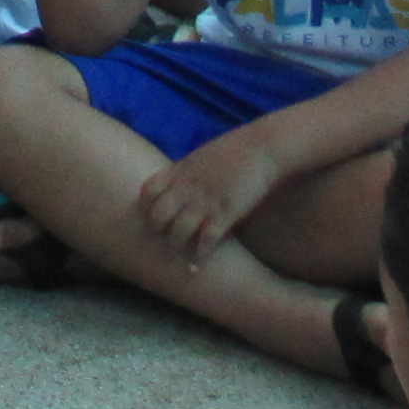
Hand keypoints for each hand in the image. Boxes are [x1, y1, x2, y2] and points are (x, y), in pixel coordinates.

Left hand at [136, 126, 279, 261]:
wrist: (263, 147)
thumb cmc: (235, 149)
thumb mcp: (201, 156)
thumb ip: (185, 172)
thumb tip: (177, 184)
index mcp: (180, 170)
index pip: (147, 191)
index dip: (146, 206)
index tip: (151, 216)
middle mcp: (187, 187)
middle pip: (158, 216)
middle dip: (158, 231)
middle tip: (165, 239)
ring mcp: (204, 201)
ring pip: (178, 233)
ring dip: (178, 246)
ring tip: (182, 255)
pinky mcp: (225, 213)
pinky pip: (206, 240)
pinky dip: (201, 254)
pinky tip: (200, 262)